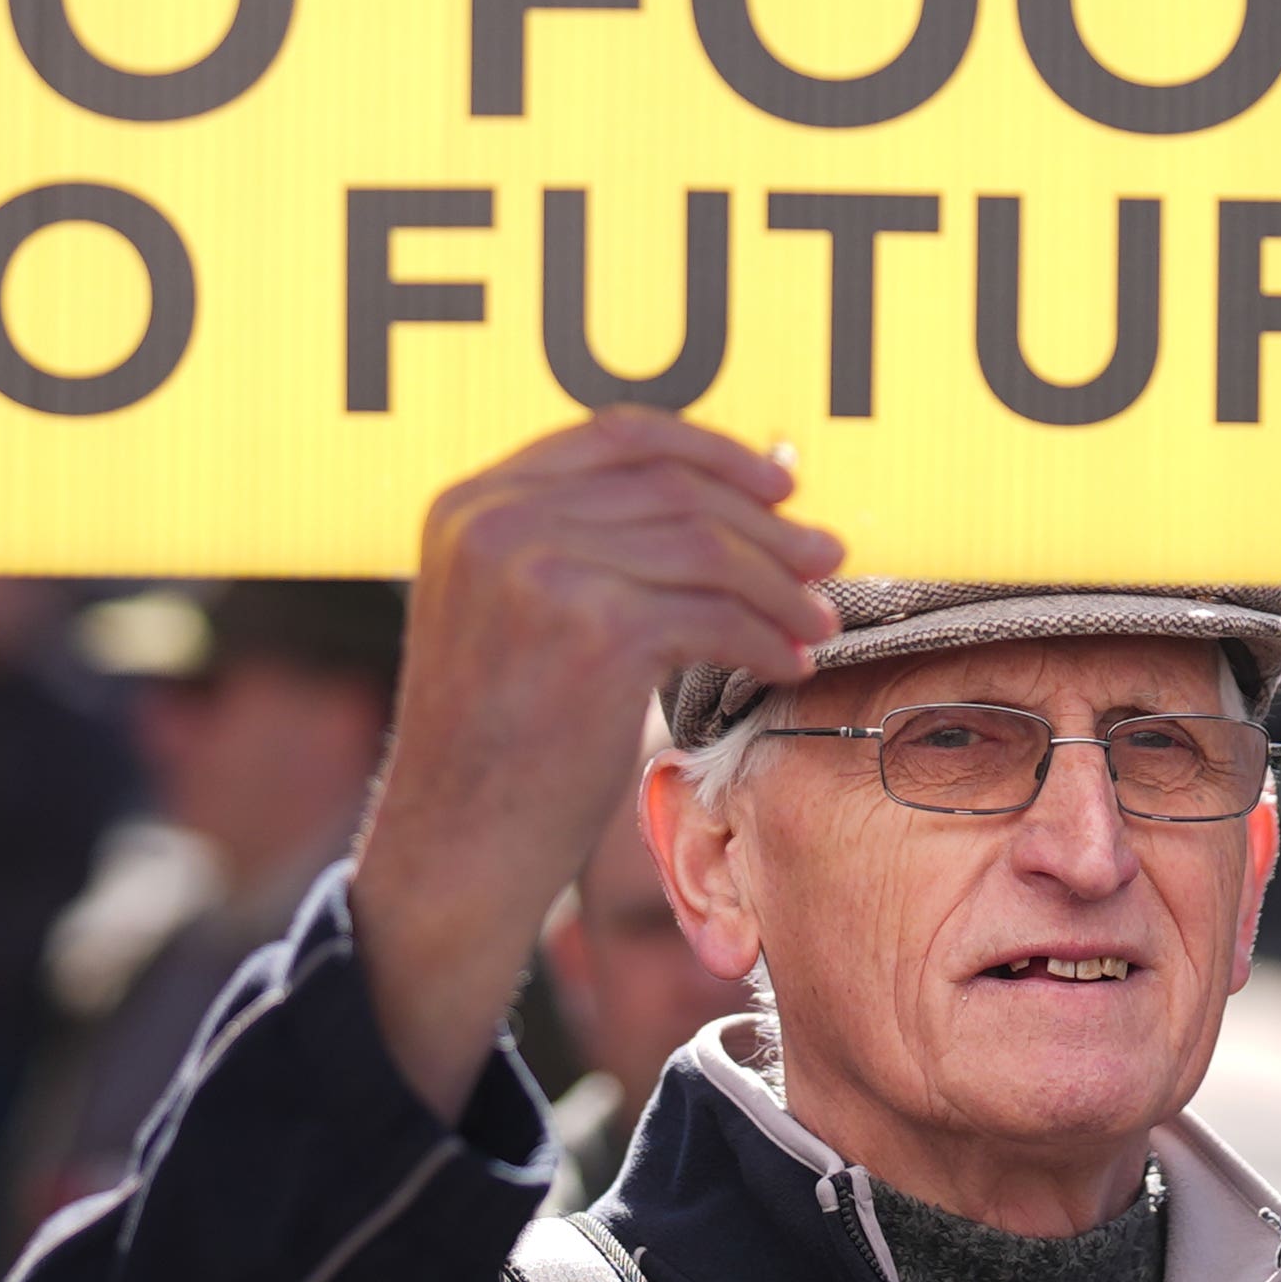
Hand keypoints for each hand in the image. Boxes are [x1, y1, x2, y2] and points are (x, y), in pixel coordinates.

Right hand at [355, 417, 842, 1115]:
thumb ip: (582, 545)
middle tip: (826, 555)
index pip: (617, 434)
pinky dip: (765, 637)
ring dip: (779, 586)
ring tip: (817, 621)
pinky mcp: (591, 629)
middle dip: (765, 523)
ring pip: (704, 549)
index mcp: (472, 503)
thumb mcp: (511, 613)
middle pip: (672, 488)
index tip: (778, 483)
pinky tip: (789, 663)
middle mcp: (497, 520)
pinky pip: (713, 615)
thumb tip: (732, 488)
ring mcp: (539, 568)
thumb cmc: (498, 744)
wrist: (454, 847)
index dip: (712, 452)